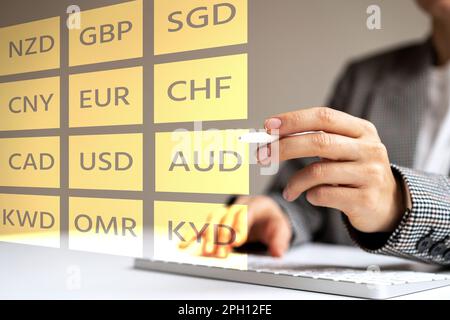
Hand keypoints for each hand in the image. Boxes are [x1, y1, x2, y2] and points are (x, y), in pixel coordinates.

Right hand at [180, 196, 291, 257]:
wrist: (266, 213)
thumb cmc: (272, 220)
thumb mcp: (282, 228)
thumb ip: (280, 240)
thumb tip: (277, 252)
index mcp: (255, 204)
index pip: (245, 212)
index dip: (239, 226)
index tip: (236, 241)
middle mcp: (238, 205)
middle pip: (226, 215)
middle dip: (222, 233)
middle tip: (220, 251)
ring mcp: (226, 212)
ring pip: (213, 219)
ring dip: (209, 235)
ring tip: (207, 251)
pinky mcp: (218, 221)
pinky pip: (205, 226)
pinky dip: (195, 234)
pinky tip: (185, 243)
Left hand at [259, 107, 404, 232]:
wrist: (388, 205)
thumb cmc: (355, 172)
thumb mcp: (344, 150)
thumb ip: (316, 140)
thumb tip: (271, 136)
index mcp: (362, 130)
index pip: (323, 117)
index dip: (293, 120)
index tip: (268, 126)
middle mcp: (370, 149)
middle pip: (318, 141)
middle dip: (284, 148)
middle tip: (261, 156)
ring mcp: (371, 174)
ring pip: (318, 172)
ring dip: (294, 182)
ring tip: (288, 191)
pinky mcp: (366, 199)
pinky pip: (324, 195)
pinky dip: (310, 196)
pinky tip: (311, 197)